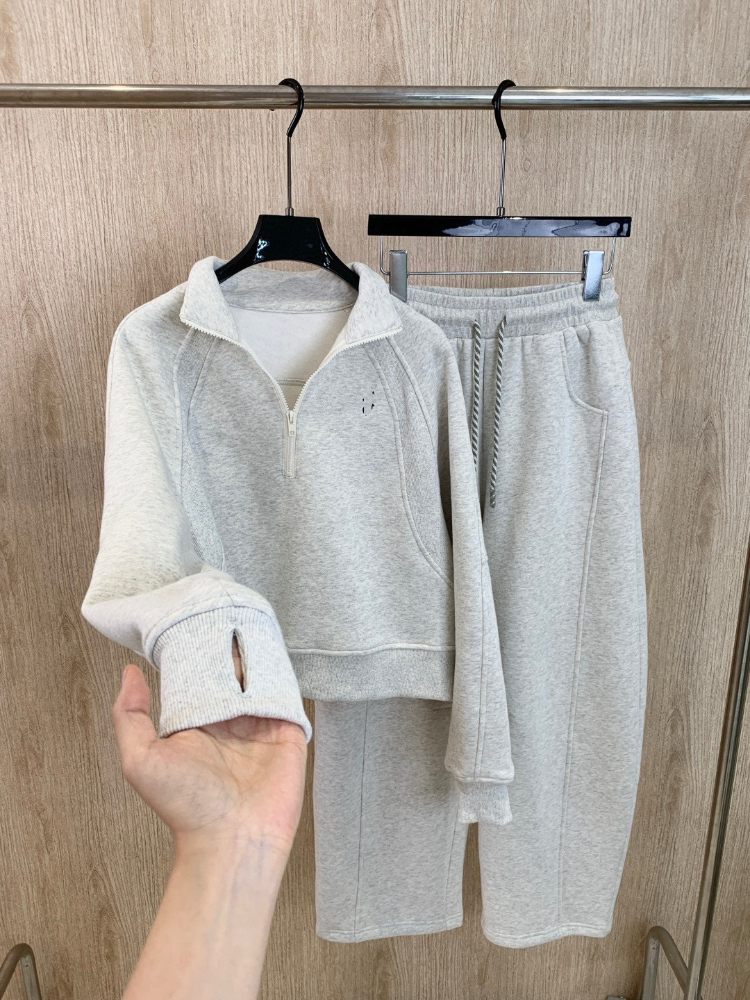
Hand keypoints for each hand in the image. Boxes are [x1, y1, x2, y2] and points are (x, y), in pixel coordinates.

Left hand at [111, 638, 306, 858]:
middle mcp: (228, 722)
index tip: (196, 619)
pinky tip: (275, 649)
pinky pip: (286, 694)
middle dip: (229, 646)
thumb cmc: (185, 806)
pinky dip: (282, 672)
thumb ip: (129, 715)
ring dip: (257, 654)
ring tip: (252, 620)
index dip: (197, 651)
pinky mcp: (288, 732)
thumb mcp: (140, 759)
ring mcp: (260, 726)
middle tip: (228, 610)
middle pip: (231, 673)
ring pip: (260, 678)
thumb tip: (129, 671)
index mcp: (197, 723)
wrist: (231, 841)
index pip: (198, 677)